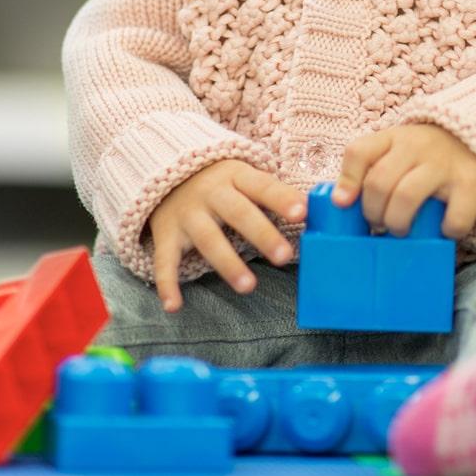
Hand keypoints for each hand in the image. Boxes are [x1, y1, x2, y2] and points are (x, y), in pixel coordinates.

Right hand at [148, 160, 307, 311]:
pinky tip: (174, 307)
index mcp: (236, 176)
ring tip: (248, 286)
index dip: (282, 198)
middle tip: (284, 256)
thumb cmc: (220, 182)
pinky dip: (167, 284)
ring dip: (228, 263)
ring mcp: (188, 214)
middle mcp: (211, 193)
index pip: (263, 186)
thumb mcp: (244, 176)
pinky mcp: (166, 234)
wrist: (161, 169)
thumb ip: (274, 193)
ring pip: (208, 239)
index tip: (302, 212)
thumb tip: (314, 214)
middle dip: (262, 234)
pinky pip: (165, 261)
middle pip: (239, 213)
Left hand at [333, 124, 475, 238]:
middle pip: (379, 182)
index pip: (359, 152)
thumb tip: (340, 202)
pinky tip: (441, 230)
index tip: (343, 204)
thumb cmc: (422, 158)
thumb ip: (366, 171)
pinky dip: (446, 230)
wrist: (473, 142)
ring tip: (400, 230)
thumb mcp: (393, 152)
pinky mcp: (470, 184)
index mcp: (393, 138)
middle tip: (378, 224)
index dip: (346, 181)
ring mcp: (444, 165)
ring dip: (397, 222)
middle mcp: (417, 146)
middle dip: (372, 212)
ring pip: (407, 197)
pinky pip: (454, 216)